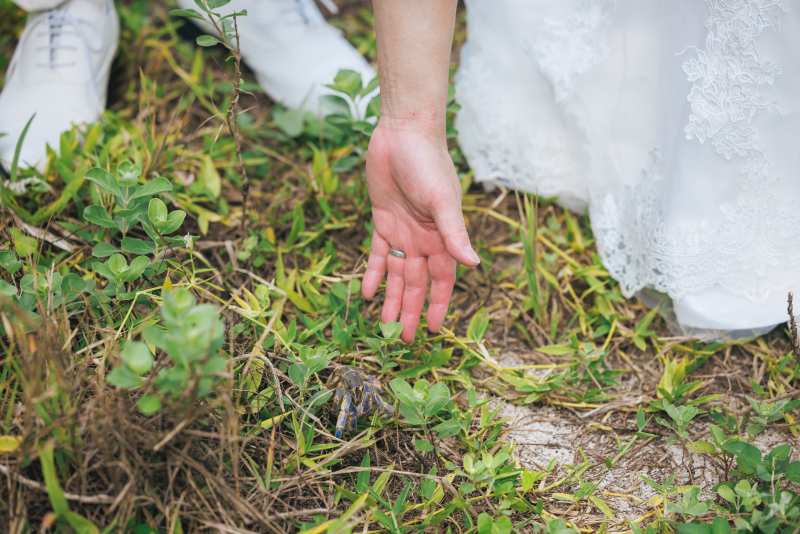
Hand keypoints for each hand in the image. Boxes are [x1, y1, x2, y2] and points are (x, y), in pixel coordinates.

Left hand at [362, 123, 480, 342]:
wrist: (403, 134)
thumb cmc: (428, 164)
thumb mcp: (442, 201)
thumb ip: (455, 233)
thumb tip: (474, 265)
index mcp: (442, 237)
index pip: (441, 280)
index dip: (436, 305)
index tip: (432, 330)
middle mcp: (424, 239)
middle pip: (415, 283)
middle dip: (409, 310)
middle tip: (402, 339)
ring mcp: (403, 231)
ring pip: (396, 274)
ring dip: (391, 298)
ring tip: (383, 325)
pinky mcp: (383, 220)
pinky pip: (377, 253)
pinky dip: (373, 272)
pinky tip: (367, 293)